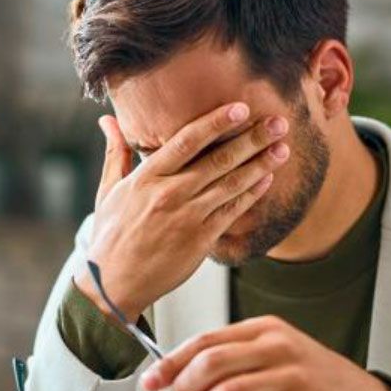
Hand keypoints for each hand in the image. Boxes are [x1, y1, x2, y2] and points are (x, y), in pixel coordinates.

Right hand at [75, 103, 290, 322]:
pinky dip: (251, 194)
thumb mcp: (108, 191)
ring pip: (231, 185)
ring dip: (260, 165)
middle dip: (252, 139)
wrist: (113, 284)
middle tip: (278, 122)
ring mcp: (187, 218)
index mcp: (146, 178)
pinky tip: (267, 179)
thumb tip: (108, 120)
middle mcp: (168, 195)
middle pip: (218, 160)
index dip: (216, 122)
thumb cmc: (110, 235)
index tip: (240, 107)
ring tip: (283, 148)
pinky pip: (232, 212)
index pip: (186, 140)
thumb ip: (115, 153)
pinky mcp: (200, 241)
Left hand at [140, 316, 390, 390]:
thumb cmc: (310, 380)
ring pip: (226, 389)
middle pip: (210, 361)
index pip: (205, 340)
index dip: (171, 361)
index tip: (151, 380)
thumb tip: (179, 378)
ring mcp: (289, 373)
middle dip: (183, 386)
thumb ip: (233, 362)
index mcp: (263, 328)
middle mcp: (275, 344)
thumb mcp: (274, 356)